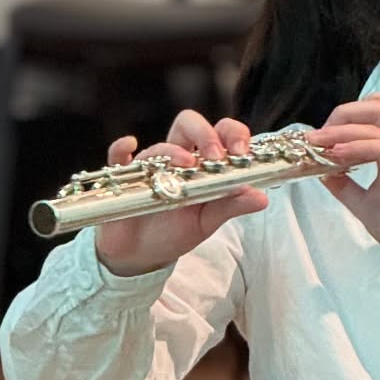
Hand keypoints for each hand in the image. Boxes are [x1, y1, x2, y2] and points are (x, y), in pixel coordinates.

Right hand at [93, 110, 269, 276]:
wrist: (141, 255)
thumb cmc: (174, 232)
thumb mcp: (207, 221)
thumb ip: (232, 206)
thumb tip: (262, 197)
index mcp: (201, 165)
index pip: (219, 134)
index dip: (232, 134)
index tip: (241, 152)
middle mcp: (176, 159)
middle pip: (188, 124)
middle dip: (204, 133)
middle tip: (215, 156)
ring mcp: (150, 166)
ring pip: (159, 144)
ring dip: (173, 151)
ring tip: (186, 165)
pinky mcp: (124, 178)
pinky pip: (117, 155)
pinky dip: (121, 148)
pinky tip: (130, 147)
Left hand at [302, 94, 379, 255]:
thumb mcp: (362, 203)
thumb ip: (344, 186)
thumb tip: (322, 172)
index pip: (370, 116)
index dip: (341, 121)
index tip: (317, 139)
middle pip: (376, 107)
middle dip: (342, 115)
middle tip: (318, 136)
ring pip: (378, 122)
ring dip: (345, 130)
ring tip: (322, 142)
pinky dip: (358, 146)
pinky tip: (339, 154)